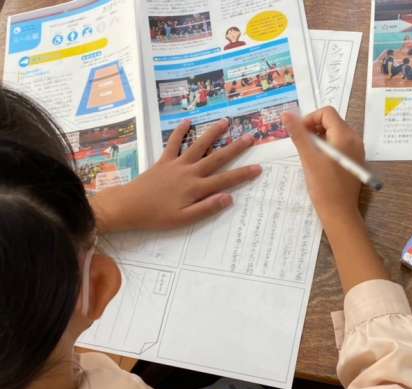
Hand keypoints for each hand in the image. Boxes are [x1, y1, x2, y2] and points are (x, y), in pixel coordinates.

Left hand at [92, 119, 261, 231]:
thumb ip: (206, 208)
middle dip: (235, 148)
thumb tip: (229, 198)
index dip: (243, 174)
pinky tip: (188, 121)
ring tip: (225, 121)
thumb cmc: (156, 216)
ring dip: (212, 133)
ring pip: (198, 146)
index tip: (258, 167)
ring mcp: (176, 164)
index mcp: (196, 188)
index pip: (225, 180)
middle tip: (250, 137)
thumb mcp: (183, 219)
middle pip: (216, 158)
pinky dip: (180, 132)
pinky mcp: (164, 161)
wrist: (128, 206)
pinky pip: (173, 143)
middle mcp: (189, 172)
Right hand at [283, 107, 387, 292]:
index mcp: (345, 135)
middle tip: (301, 144)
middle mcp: (354, 139)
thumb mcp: (308, 157)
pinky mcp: (353, 161)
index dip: (309, 118)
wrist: (339, 212)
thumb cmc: (323, 185)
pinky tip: (317, 162)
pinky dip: (325, 147)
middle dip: (313, 128)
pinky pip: (338, 145)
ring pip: (334, 133)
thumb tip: (286, 114)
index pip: (326, 112)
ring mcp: (355, 151)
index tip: (298, 134)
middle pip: (331, 121)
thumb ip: (298, 134)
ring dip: (318, 138)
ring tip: (307, 154)